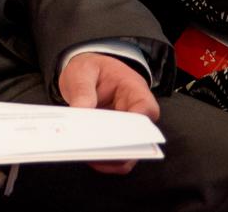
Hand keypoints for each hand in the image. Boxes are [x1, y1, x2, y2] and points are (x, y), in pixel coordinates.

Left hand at [58, 52, 159, 174]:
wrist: (85, 72)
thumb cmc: (90, 68)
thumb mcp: (82, 71)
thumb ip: (82, 89)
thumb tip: (81, 112)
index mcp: (134, 90)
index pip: (147, 109)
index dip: (138, 125)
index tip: (118, 133)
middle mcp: (135, 114)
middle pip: (139, 140)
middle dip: (120, 148)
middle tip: (96, 149)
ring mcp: (125, 130)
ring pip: (127, 154)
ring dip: (109, 158)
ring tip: (87, 154)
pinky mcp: (112, 140)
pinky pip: (112, 156)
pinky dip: (100, 159)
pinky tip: (84, 154)